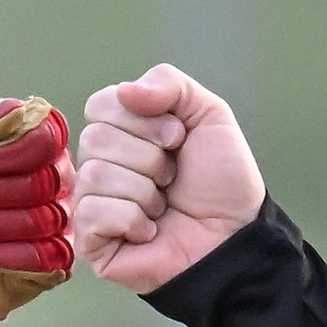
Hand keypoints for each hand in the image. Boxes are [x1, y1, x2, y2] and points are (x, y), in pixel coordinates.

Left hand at [0, 98, 74, 326]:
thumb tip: (23, 110)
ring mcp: (57, 223)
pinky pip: (43, 257)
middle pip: (39, 182)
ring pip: (38, 220)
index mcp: (34, 145)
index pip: (47, 140)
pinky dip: (0, 254)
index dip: (10, 154)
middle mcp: (55, 181)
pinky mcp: (52, 264)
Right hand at [72, 66, 266, 292]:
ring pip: (96, 174)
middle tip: (173, 178)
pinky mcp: (90, 242)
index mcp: (122, 133)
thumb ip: (170, 83)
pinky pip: (93, 212)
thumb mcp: (209, 115)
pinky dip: (132, 220)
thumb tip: (125, 90)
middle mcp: (100, 165)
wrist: (235, 236)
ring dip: (145, 191)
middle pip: (95, 138)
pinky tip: (150, 231)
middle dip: (148, 158)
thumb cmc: (222, 183)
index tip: (177, 139)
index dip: (144, 120)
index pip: (100, 104)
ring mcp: (92, 203)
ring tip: (164, 206)